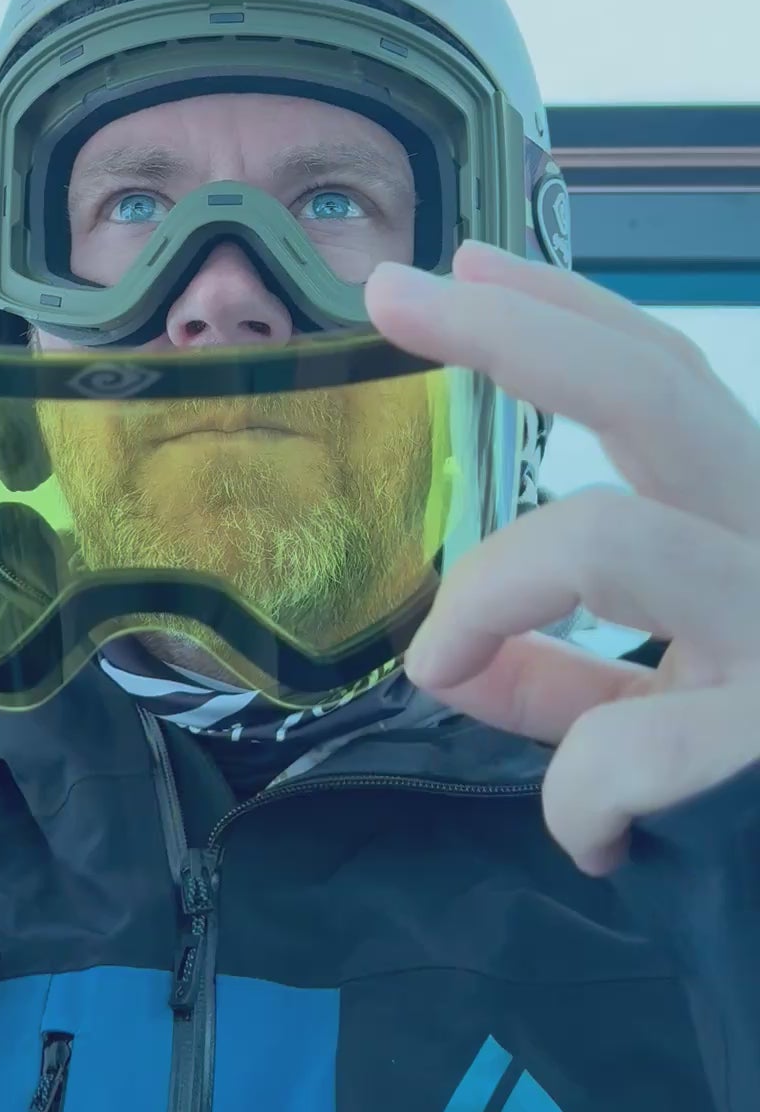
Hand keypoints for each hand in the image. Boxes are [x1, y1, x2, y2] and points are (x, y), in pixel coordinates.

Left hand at [364, 242, 759, 876]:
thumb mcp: (667, 724)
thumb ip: (566, 682)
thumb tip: (443, 656)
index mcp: (757, 537)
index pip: (668, 385)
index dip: (562, 316)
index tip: (457, 268)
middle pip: (653, 392)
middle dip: (510, 332)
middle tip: (389, 291)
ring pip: (608, 534)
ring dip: (487, 592)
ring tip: (440, 660)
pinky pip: (620, 744)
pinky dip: (574, 799)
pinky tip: (600, 843)